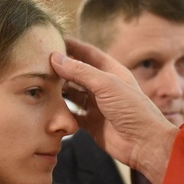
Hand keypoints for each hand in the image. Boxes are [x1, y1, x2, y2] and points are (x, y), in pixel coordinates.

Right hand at [52, 38, 176, 183]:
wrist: (144, 144)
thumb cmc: (133, 110)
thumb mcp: (106, 85)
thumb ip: (81, 71)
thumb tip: (56, 58)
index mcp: (111, 72)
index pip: (88, 53)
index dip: (71, 46)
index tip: (52, 39)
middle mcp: (103, 87)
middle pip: (77, 74)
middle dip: (61, 69)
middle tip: (39, 64)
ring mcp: (97, 106)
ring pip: (72, 94)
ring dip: (58, 91)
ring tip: (39, 84)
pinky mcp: (92, 124)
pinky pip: (72, 115)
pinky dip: (61, 112)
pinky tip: (48, 108)